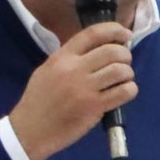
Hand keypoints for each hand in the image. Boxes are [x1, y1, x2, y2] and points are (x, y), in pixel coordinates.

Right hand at [6, 21, 135, 159]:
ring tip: (123, 80)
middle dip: (125, 55)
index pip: (93, 33)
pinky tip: (124, 92)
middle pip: (112, 51)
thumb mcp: (47, 70)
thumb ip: (69, 58)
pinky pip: (123, 92)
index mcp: (61, 57)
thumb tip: (98, 49)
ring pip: (121, 71)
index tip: (125, 34)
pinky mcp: (94, 106)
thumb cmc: (39, 100)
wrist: (29, 129)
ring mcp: (84, 88)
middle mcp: (73, 69)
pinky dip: (130, 90)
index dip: (114, 30)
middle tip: (124, 63)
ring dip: (128, 74)